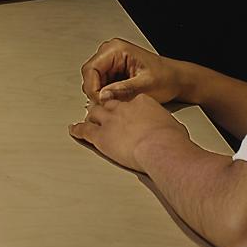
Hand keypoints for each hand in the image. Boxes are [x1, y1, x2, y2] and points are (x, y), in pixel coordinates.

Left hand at [70, 90, 188, 173]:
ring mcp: (110, 120)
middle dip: (106, 108)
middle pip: (109, 104)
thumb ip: (165, 124)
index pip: (129, 100)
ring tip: (87, 118)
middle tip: (102, 111)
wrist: (160, 146)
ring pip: (95, 114)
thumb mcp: (172, 124)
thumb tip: (170, 130)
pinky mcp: (101, 137)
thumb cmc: (170, 138)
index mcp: (141, 102)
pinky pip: (85, 131)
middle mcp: (123, 107)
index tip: (126, 111)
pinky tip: (74, 130)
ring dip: (91, 116)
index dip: (125, 106)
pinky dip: (78, 130)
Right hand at [80, 38, 185, 105]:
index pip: (91, 69)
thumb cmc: (166, 78)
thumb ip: (122, 90)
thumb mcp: (145, 86)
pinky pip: (101, 84)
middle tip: (108, 105)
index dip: (93, 88)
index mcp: (117, 49)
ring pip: (94, 81)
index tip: (101, 102)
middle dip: (97, 92)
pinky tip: (118, 99)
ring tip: (117, 102)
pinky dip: (107, 94)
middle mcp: (111, 52)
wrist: (176, 79)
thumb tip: (103, 95)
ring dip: (102, 94)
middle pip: (90, 75)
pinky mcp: (114, 70)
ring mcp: (111, 61)